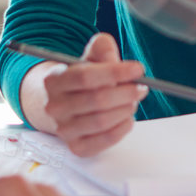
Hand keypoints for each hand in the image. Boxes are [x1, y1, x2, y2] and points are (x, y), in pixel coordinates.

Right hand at [40, 34, 146, 156]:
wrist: (63, 103)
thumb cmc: (81, 78)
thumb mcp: (90, 56)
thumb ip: (102, 48)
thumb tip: (114, 60)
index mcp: (54, 80)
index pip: (85, 77)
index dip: (115, 73)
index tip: (138, 69)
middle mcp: (54, 107)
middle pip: (97, 100)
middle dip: (126, 92)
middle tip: (141, 87)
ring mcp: (63, 129)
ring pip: (101, 121)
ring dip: (125, 110)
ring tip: (133, 101)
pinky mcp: (76, 147)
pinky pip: (103, 141)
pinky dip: (121, 129)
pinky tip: (127, 118)